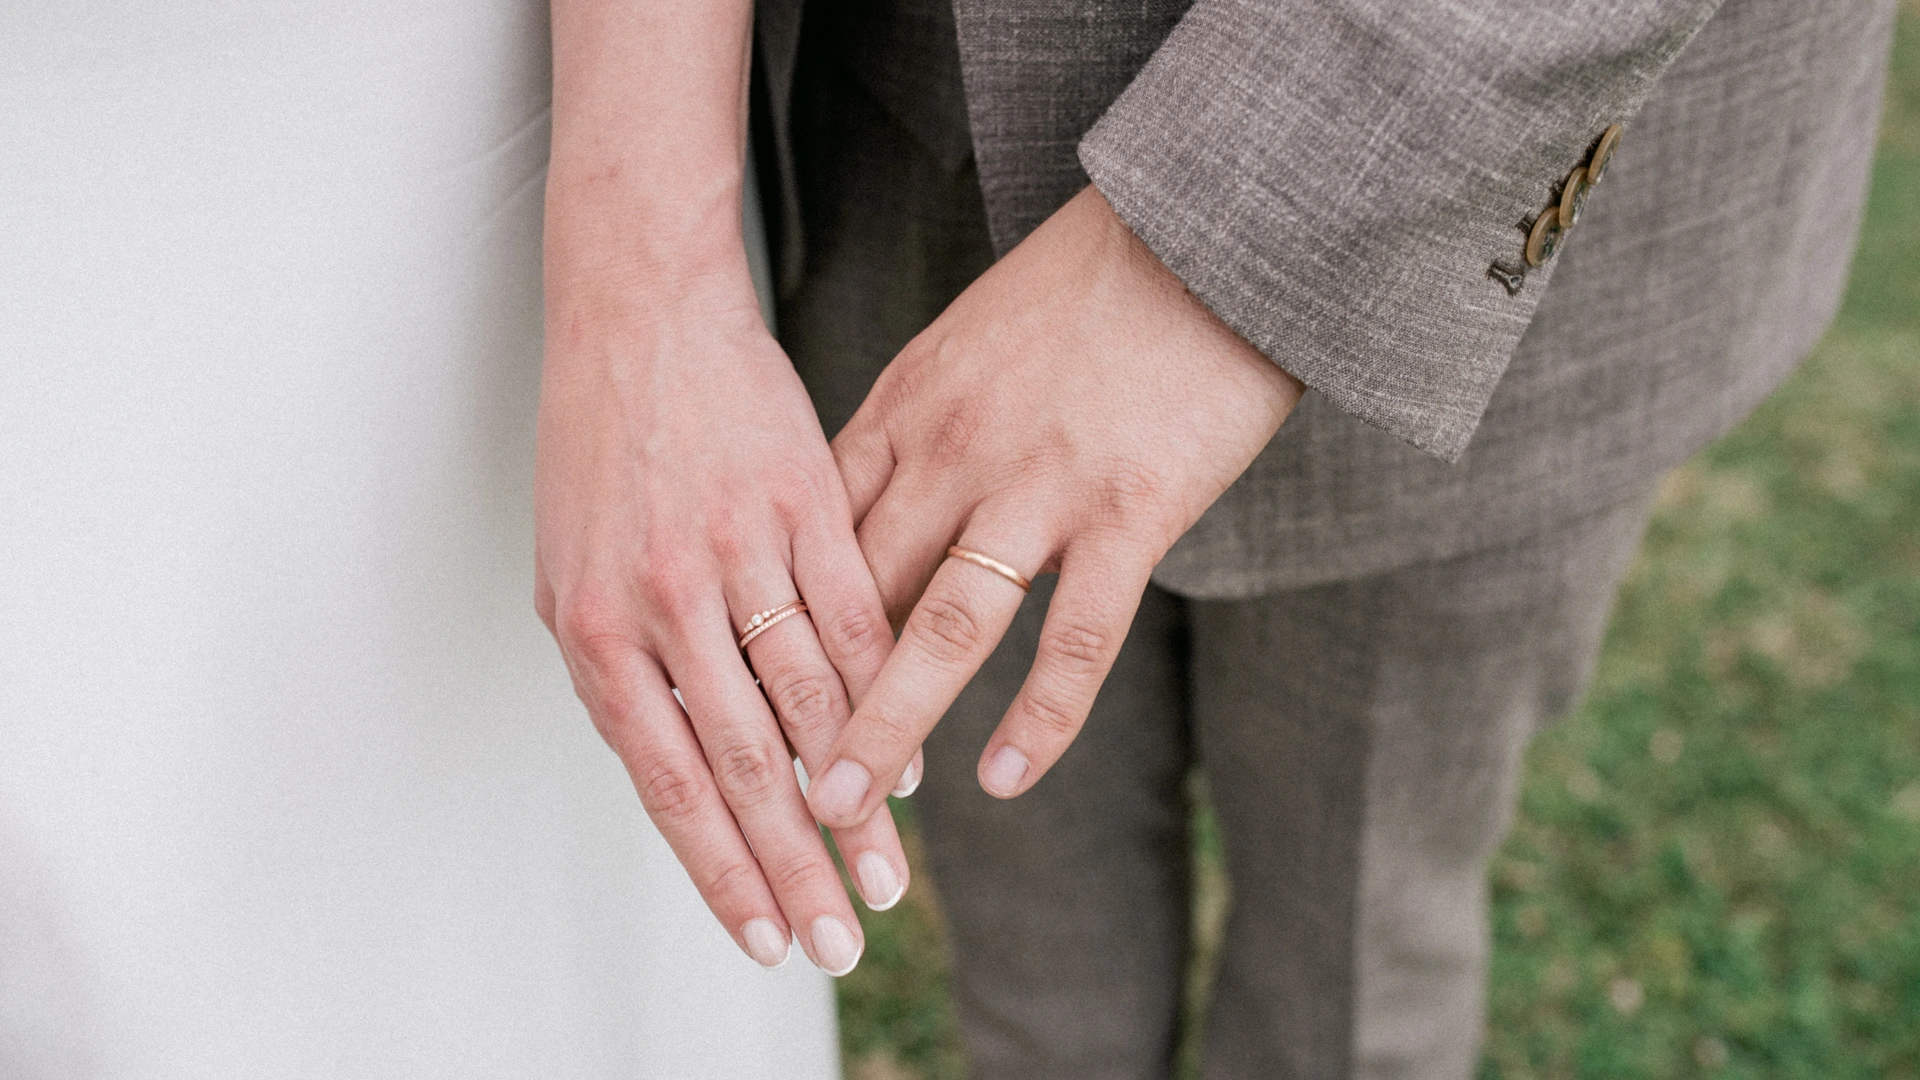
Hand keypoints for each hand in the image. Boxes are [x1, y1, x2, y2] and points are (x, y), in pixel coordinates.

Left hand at [534, 255, 918, 974]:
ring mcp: (739, 550)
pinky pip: (857, 619)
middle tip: (844, 937)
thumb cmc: (603, 451)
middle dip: (798, 865)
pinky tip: (910, 756)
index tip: (768, 937)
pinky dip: (885, 695)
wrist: (640, 316)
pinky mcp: (805, 502)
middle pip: (746, 764)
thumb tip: (684, 776)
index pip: (668, 782)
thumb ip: (630, 674)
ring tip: (890, 872)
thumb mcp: (577, 573)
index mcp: (599, 630)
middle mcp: (664, 600)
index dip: (722, 870)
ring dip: (858, 801)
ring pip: (813, 704)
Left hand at [805, 186, 1303, 829]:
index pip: (815, 540)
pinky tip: (1003, 779)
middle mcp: (953, 452)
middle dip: (807, 700)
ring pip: (942, 631)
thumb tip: (871, 508)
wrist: (1204, 230)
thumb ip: (915, 429)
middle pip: (858, 597)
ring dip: (888, 729)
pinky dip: (1038, 718)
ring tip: (847, 812)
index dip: (774, 628)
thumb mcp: (966, 345)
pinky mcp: (1128, 512)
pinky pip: (1074, 639)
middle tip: (765, 785)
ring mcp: (1038, 486)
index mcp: (905, 409)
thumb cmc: (1087, 287)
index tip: (740, 697)